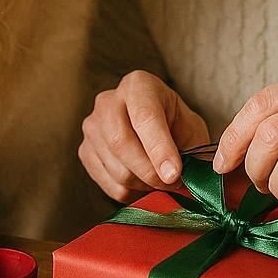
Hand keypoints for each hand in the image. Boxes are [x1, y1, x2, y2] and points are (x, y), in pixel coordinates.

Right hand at [79, 70, 210, 202]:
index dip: (159, 149)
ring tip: (160, 180)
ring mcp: (92, 126)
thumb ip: (191, 151)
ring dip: (144, 184)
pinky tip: (143, 182)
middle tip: (172, 184)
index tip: (174, 175)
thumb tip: (185, 179)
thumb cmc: (176, 126)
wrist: (156, 130)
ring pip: (116, 168)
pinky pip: (108, 183)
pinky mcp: (85, 151)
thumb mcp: (191, 129)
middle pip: (121, 143)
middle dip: (150, 172)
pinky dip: (131, 192)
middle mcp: (108, 101)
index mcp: (139, 85)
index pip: (144, 117)